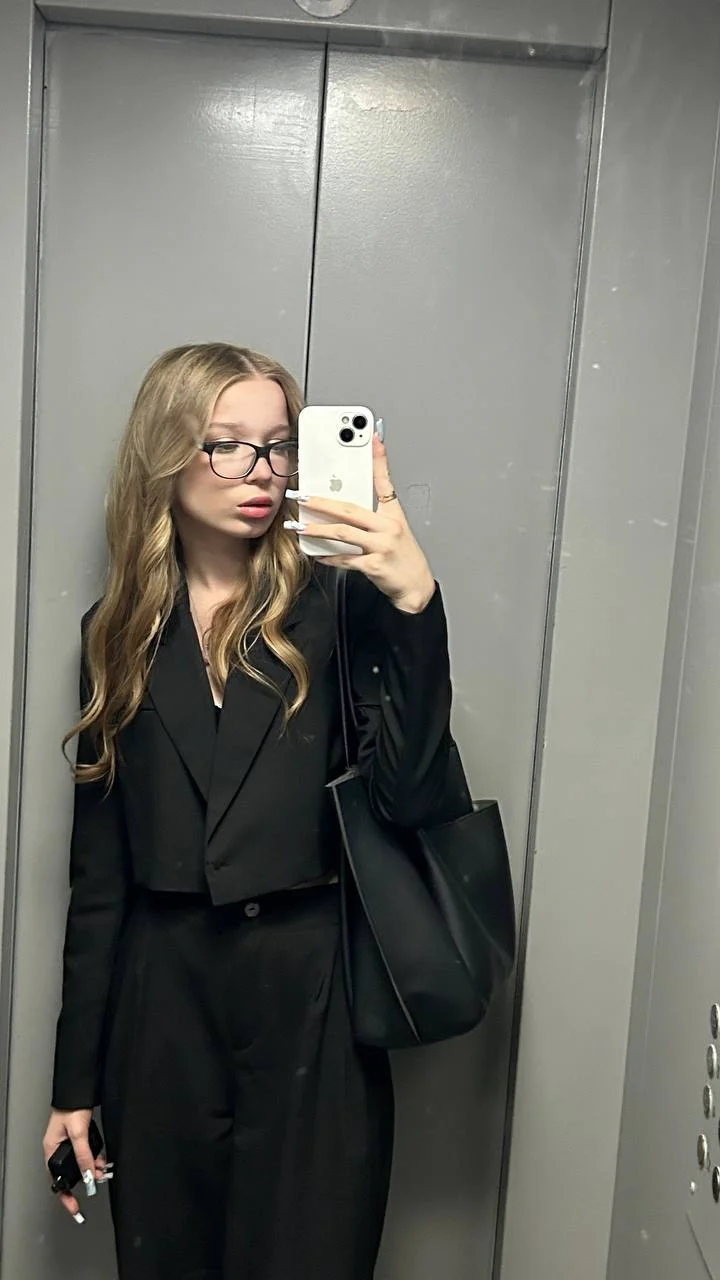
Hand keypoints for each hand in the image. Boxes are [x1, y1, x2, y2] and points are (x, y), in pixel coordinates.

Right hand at [43, 1109, 112, 1221]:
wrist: (79, 1089)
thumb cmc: (71, 1107)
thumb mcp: (78, 1134)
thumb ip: (84, 1156)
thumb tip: (88, 1176)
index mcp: (51, 1151)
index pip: (58, 1181)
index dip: (66, 1196)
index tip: (75, 1209)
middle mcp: (58, 1150)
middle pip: (72, 1173)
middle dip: (86, 1179)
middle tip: (99, 1182)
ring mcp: (69, 1145)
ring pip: (82, 1164)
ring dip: (93, 1169)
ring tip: (104, 1171)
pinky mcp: (79, 1139)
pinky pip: (87, 1155)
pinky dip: (95, 1159)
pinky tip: (103, 1161)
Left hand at [288, 434, 435, 612]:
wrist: (417, 588)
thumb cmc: (405, 559)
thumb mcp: (397, 531)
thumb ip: (375, 517)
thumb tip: (345, 508)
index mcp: (393, 516)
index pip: (385, 482)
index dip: (380, 459)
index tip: (373, 438)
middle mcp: (388, 527)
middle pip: (349, 509)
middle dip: (321, 502)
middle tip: (302, 497)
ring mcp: (381, 546)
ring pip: (342, 533)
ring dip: (317, 530)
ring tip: (299, 528)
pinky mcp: (374, 565)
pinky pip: (345, 558)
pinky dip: (329, 557)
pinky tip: (317, 555)